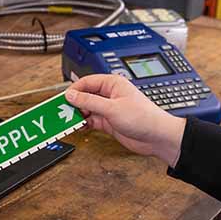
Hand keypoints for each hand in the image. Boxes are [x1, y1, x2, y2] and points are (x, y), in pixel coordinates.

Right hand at [65, 74, 185, 166]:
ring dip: (78, 115)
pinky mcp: (109, 121)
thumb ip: (89, 101)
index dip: (74, 90)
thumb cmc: (144, 118)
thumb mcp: (112, 108)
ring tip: (70, 121)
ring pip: (87, 109)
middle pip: (85, 96)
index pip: (87, 82)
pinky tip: (79, 127)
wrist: (157, 137)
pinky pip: (91, 120)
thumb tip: (71, 95)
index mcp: (112, 84)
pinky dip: (84, 123)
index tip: (63, 99)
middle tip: (63, 111)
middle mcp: (110, 95)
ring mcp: (109, 108)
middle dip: (74, 104)